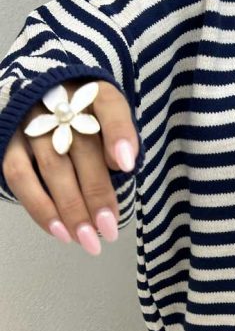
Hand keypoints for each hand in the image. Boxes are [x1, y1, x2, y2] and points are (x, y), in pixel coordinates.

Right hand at [2, 79, 138, 254]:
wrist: (42, 101)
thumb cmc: (86, 120)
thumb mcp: (108, 121)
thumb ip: (118, 139)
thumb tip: (124, 166)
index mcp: (92, 92)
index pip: (109, 105)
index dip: (119, 133)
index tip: (128, 165)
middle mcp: (59, 100)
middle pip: (81, 148)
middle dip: (97, 193)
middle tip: (110, 230)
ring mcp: (31, 121)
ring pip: (51, 166)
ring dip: (71, 208)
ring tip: (87, 239)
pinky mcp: (8, 140)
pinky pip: (19, 175)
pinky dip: (40, 207)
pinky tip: (60, 231)